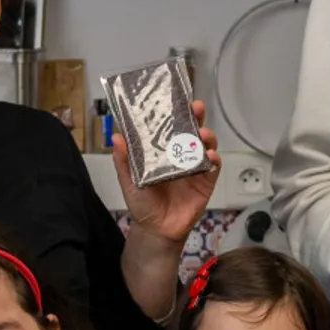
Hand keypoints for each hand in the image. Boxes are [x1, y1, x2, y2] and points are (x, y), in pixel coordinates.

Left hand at [112, 99, 220, 243]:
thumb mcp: (129, 179)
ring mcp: (195, 168)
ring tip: (202, 135)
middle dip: (196, 117)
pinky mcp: (206, 182)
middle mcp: (181, 155)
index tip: (177, 99)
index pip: (171, 126)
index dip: (176, 112)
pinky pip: (213, 167)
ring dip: (206, 136)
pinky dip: (213, 159)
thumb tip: (116, 136)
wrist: (156, 230)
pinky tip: (208, 157)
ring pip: (205, 145)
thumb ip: (124, 160)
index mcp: (163, 151)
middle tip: (196, 108)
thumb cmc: (142, 203)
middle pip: (192, 130)